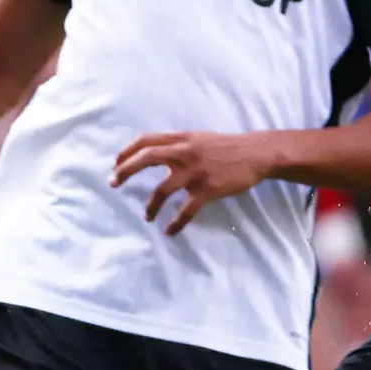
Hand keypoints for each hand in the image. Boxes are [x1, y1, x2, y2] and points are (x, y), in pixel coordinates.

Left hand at [112, 129, 276, 233]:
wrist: (257, 154)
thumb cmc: (228, 147)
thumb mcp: (199, 138)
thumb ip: (178, 145)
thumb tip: (155, 154)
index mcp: (181, 139)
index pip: (145, 140)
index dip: (126, 151)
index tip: (115, 164)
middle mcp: (184, 153)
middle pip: (146, 158)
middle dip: (125, 171)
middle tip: (114, 183)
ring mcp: (195, 172)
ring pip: (162, 190)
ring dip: (150, 206)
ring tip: (147, 217)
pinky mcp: (207, 189)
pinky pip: (186, 210)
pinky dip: (176, 223)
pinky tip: (170, 231)